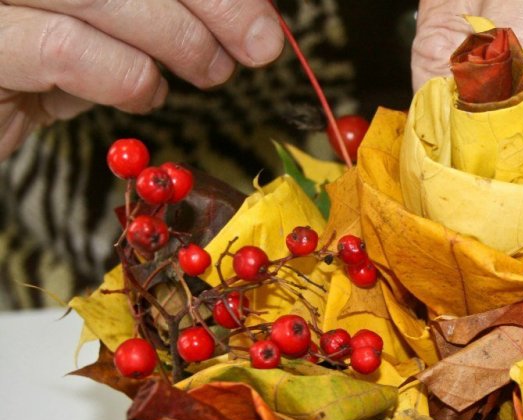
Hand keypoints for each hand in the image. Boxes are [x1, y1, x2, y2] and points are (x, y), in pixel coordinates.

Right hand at [0, 0, 284, 160]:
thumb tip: (250, 10)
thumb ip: (167, 2)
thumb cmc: (45, 51)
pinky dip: (127, 77)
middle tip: (258, 45)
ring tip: (210, 71)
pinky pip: (69, 51)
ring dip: (178, 40)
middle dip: (214, 3)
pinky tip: (146, 92)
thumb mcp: (116, 14)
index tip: (263, 16)